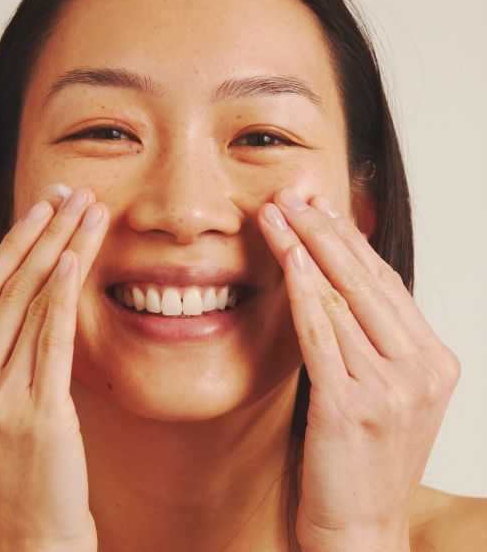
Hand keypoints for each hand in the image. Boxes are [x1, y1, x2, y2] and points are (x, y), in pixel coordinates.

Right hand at [0, 187, 107, 551]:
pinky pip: (49, 342)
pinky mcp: (36, 415)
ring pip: (30, 305)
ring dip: (61, 251)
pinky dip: (61, 297)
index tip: (42, 207)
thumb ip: (6, 354)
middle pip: (6, 287)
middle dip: (41, 233)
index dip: (15, 242)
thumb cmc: (22, 467)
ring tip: (86, 212)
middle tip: (69, 193)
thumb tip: (38, 294)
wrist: (33, 535)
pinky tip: (74, 260)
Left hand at [258, 189, 460, 551]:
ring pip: (342, 299)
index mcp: (434, 361)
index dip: (350, 239)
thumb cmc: (362, 456)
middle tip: (294, 194)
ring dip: (306, 249)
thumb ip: (369, 339)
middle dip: (325, 231)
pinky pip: (323, 335)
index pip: (386, 283)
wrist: (361, 529)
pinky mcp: (352, 407)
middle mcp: (421, 369)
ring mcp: (392, 389)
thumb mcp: (381, 390)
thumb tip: (335, 282)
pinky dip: (304, 292)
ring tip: (278, 213)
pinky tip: (289, 259)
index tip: (320, 205)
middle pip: (366, 280)